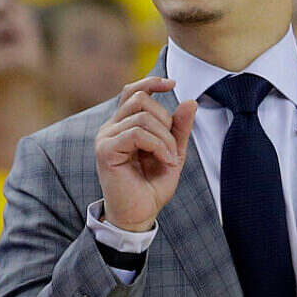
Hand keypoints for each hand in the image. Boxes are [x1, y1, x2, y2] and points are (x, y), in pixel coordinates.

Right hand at [95, 77, 196, 231]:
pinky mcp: (105, 150)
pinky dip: (158, 144)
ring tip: (169, 158)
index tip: (173, 84)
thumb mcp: (173, 152)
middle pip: (140, 98)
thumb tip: (190, 101)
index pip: (132, 91)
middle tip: (173, 148)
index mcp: (123, 125)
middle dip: (165, 119)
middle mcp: (111, 128)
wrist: (140, 214)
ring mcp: (105, 138)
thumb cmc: (151, 186)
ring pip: (141, 116)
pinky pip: (136, 133)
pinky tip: (165, 160)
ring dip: (164, 137)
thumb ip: (179, 128)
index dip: (152, 82)